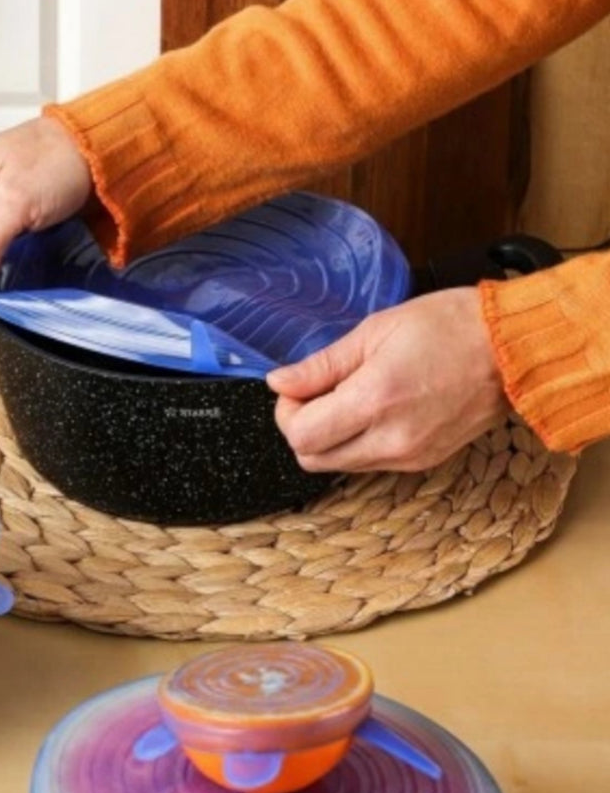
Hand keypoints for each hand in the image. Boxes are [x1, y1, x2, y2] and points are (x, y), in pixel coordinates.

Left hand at [266, 288, 507, 472]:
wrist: (515, 348)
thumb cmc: (449, 326)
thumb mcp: (375, 331)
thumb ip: (321, 365)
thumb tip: (279, 383)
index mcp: (374, 400)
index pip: (300, 436)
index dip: (287, 413)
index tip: (298, 389)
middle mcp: (389, 439)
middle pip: (312, 459)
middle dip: (303, 429)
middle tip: (317, 396)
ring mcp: (408, 457)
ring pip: (338, 466)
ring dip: (330, 438)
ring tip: (350, 399)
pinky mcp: (423, 463)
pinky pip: (369, 464)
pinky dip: (358, 443)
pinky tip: (376, 412)